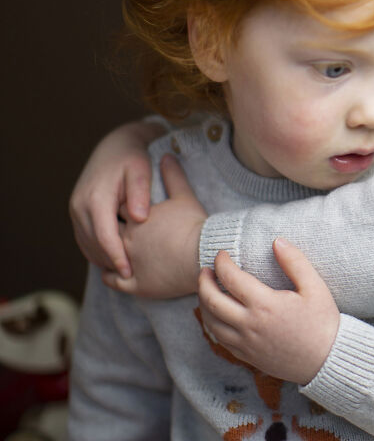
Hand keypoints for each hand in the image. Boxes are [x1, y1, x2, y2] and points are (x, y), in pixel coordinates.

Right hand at [69, 120, 156, 275]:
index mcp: (96, 198)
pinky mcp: (77, 210)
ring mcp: (75, 208)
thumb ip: (140, 192)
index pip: (104, 237)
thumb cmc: (133, 157)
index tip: (130, 272)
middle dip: (111, 262)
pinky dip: (96, 250)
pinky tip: (112, 258)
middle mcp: (80, 205)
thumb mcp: (141, 169)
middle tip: (131, 278)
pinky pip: (84, 237)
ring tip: (123, 272)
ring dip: (103, 258)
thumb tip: (140, 217)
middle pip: (93, 244)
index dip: (117, 257)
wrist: (115, 144)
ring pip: (86, 242)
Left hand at [103, 155, 203, 299]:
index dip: (118, 208)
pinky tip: (112, 272)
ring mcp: (129, 262)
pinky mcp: (134, 284)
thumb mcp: (184, 196)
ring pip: (106, 257)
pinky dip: (109, 275)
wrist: (201, 255)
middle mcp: (127, 239)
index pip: (117, 210)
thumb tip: (167, 156)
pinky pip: (112, 280)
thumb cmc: (194, 226)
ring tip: (108, 250)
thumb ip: (173, 176)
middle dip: (109, 231)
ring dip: (105, 253)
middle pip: (109, 233)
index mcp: (136, 218)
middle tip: (110, 229)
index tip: (120, 207)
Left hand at [198, 238, 339, 383]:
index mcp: (265, 305)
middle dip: (203, 282)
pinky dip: (212, 324)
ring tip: (207, 291)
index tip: (222, 254)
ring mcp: (246, 343)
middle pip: (211, 301)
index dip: (222, 262)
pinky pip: (220, 339)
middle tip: (205, 270)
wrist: (328, 360)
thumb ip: (295, 261)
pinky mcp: (247, 356)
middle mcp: (250, 325)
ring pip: (211, 323)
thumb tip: (277, 241)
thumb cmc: (323, 322)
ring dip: (204, 304)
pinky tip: (218, 315)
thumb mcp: (315, 287)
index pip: (231, 278)